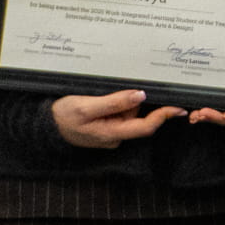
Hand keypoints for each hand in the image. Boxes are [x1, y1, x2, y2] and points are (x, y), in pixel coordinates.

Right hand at [52, 90, 182, 148]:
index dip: (164, 116)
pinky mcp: (106, 126)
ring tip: (100, 94)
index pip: (146, 127)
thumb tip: (141, 95)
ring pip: (129, 113)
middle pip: (139, 116)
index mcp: (112, 133)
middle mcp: (115, 135)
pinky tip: (102, 97)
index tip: (180, 107)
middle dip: (134, 101)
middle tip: (116, 89)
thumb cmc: (63, 116)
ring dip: (123, 100)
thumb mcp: (87, 106)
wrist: (44, 125)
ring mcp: (111, 132)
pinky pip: (119, 113)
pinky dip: (118, 103)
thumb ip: (115, 102)